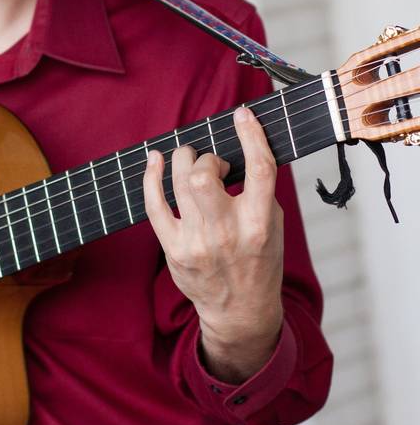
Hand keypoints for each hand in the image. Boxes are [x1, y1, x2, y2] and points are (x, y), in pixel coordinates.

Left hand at [143, 107, 283, 382]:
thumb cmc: (257, 262)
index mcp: (260, 222)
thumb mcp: (272, 225)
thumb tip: (239, 147)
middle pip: (203, 175)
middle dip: (204, 158)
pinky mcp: (174, 249)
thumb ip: (257, 190)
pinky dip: (151, 178)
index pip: (259, 168)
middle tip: (208, 162)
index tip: (243, 115)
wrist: (240, 310)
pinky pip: (154, 205)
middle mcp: (228, 232)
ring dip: (180, 161)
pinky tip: (154, 161)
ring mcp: (196, 242)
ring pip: (178, 184)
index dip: (251, 134)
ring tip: (186, 160)